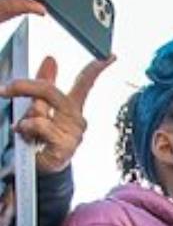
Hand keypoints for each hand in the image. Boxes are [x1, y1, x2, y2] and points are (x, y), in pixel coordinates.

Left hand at [2, 54, 114, 173]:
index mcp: (72, 107)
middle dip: (24, 87)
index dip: (97, 68)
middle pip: (50, 91)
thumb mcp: (40, 108)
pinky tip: (28, 138)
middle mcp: (76, 119)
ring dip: (25, 119)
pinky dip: (28, 130)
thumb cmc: (42, 138)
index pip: (86, 83)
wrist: (41, 170)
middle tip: (5, 90)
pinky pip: (41, 126)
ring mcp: (73, 134)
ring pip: (41, 111)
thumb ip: (45, 84)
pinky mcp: (66, 146)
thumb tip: (51, 59)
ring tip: (24, 131)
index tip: (109, 56)